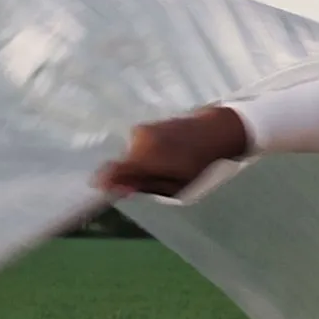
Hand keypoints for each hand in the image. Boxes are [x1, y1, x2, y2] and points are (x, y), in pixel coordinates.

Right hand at [94, 105, 248, 199]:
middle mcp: (137, 140)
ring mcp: (140, 130)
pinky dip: (145, 154)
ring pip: (129, 156)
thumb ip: (145, 186)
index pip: (111, 171)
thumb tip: (116, 191)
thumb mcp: (175, 184)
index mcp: (145, 157)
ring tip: (164, 168)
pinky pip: (137, 146)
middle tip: (154, 183)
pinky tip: (164, 156)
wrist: (213, 131)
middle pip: (121, 165)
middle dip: (130, 176)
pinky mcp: (144, 126)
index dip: (104, 183)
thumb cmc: (199, 164)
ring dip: (140, 165)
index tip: (105, 191)